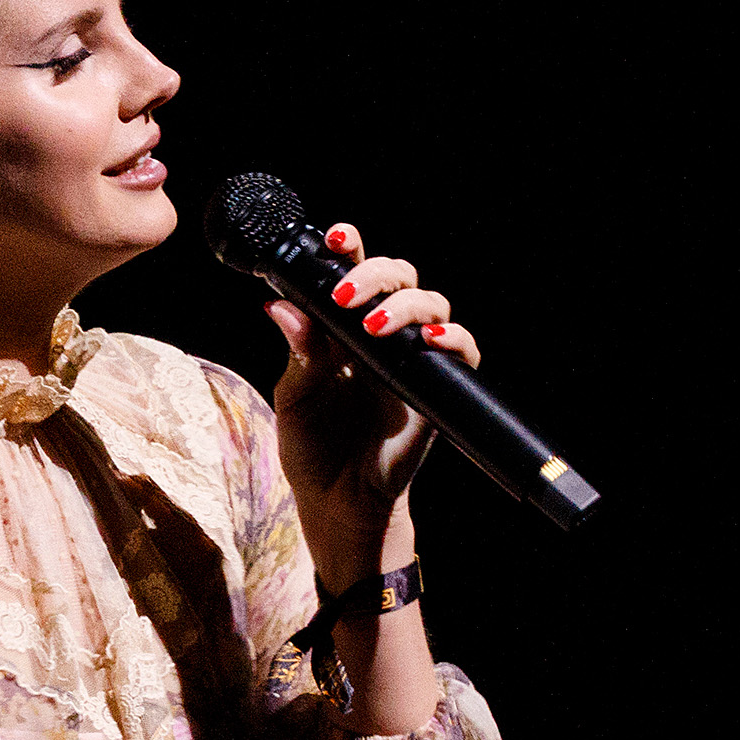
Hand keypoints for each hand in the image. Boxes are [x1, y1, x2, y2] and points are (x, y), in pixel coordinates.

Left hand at [265, 222, 480, 542]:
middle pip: (397, 275)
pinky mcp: (435, 387)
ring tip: (373, 326)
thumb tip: (279, 306)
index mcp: (340, 328)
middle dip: (374, 272)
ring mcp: (411, 358)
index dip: (350, 248)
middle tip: (344, 297)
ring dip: (405, 304)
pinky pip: (460, 350)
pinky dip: (451, 338)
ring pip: (431, 302)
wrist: (338, 502)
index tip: (337, 237)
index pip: (351, 272)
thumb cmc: (312, 447)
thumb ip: (299, 353)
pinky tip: (427, 340)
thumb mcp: (295, 398)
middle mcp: (380, 334)